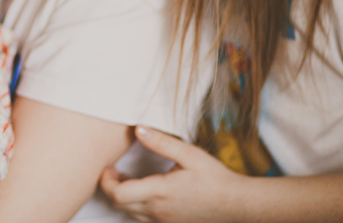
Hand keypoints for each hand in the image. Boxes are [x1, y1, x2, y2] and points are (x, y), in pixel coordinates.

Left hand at [100, 125, 243, 222]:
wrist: (236, 205)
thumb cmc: (215, 179)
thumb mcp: (189, 154)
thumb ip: (161, 142)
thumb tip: (138, 128)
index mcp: (159, 192)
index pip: (118, 194)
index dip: (106, 181)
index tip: (110, 167)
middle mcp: (157, 210)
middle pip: (119, 204)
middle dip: (111, 187)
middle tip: (115, 170)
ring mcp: (162, 221)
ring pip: (129, 213)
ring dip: (123, 197)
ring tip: (129, 179)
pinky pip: (142, 218)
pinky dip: (135, 206)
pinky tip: (145, 192)